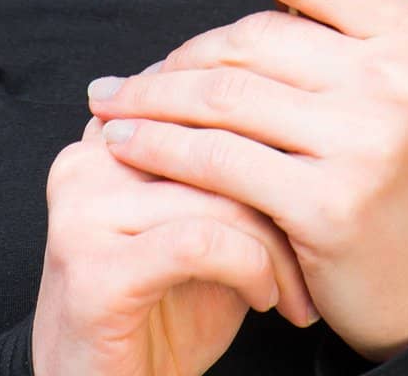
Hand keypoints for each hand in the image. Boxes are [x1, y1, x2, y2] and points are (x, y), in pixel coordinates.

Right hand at [33, 71, 318, 375]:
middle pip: (213, 136)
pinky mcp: (92, 268)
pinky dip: (249, 268)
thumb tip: (310, 124)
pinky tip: (266, 297)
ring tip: (297, 287)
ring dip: (276, 243)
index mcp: (110, 134)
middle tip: (325, 236)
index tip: (320, 174)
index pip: (205, 94)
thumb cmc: (166, 313)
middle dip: (280, 188)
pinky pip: (199, 242)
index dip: (271, 132)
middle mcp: (87, 159)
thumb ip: (236, 169)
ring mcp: (82, 211)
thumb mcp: (209, 226)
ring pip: (214, 189)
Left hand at [87, 0, 407, 363]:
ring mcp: (367, 141)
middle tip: (132, 75)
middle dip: (179, 56)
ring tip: (112, 104)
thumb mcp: (392, 72)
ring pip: (225, 98)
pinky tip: (128, 145)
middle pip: (252, 38)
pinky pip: (220, 161)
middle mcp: (396, 76)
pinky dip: (162, 150)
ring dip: (153, 99)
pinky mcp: (331, 205)